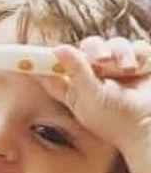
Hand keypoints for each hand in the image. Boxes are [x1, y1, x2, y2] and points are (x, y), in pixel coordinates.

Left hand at [50, 37, 150, 152]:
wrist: (150, 128)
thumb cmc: (117, 121)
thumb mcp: (91, 98)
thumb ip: (76, 72)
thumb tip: (59, 48)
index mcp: (76, 83)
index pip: (55, 65)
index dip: (45, 56)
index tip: (34, 50)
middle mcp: (96, 72)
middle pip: (89, 46)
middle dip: (95, 48)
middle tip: (102, 59)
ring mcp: (119, 67)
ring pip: (114, 43)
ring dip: (120, 51)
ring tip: (127, 69)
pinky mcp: (141, 64)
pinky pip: (138, 47)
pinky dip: (138, 53)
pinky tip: (138, 68)